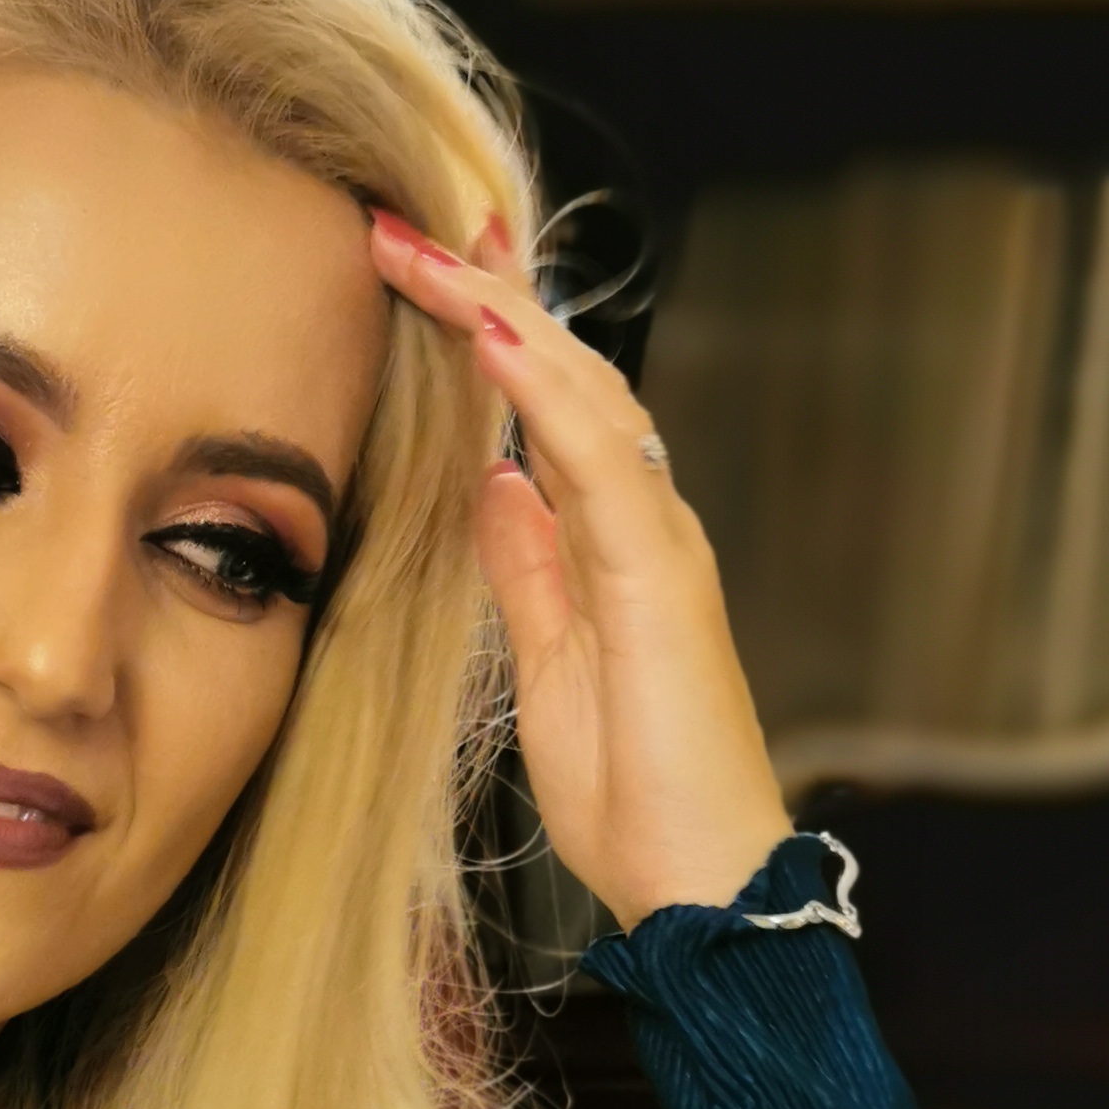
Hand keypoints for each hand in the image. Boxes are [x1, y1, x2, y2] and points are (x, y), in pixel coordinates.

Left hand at [369, 208, 791, 929]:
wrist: (702, 885)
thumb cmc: (634, 795)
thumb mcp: (545, 665)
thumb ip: (526, 570)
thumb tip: (492, 485)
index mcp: (608, 546)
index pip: (540, 413)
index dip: (485, 335)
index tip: (421, 270)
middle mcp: (643, 524)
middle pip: (560, 379)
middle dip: (484, 296)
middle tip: (406, 223)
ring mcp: (659, 544)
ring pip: (581, 394)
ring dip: (501, 315)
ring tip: (428, 250)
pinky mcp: (664, 577)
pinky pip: (602, 458)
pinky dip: (543, 390)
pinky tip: (489, 334)